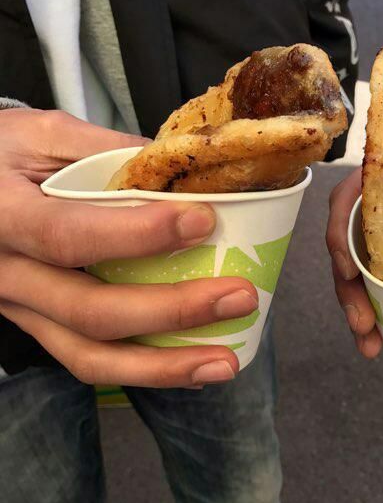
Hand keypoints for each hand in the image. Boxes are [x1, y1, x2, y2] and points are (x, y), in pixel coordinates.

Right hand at [0, 109, 257, 387]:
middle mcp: (5, 275)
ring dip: (162, 365)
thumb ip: (108, 150)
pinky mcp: (36, 326)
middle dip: (171, 310)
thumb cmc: (1, 154)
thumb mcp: (44, 133)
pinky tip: (192, 366)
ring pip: (87, 355)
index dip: (137, 235)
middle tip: (239, 296)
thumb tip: (184, 169)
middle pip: (88, 311)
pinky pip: (87, 359)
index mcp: (2, 216)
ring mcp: (19, 310)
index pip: (68, 235)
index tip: (203, 220)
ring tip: (226, 362)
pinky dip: (143, 368)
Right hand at [325, 110, 382, 357]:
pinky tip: (382, 333)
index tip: (350, 271)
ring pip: (356, 263)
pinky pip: (375, 270)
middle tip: (365, 329)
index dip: (341, 235)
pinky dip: (374, 301)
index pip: (349, 198)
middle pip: (346, 242)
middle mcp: (376, 197)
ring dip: (357, 304)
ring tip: (372, 346)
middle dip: (348, 290)